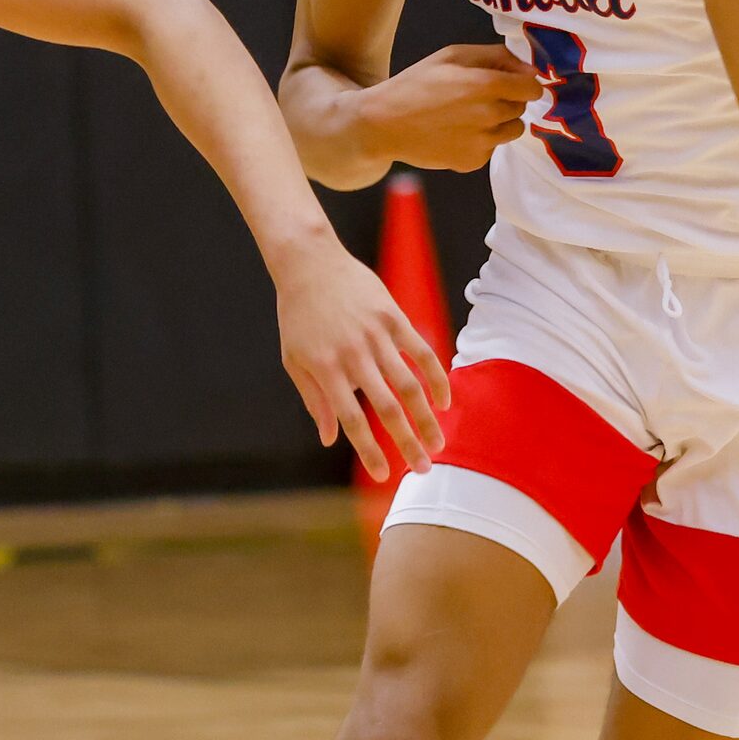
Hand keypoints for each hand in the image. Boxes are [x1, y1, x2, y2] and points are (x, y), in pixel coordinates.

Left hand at [270, 238, 449, 481]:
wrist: (308, 263)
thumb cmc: (298, 315)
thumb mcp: (294, 359)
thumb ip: (314, 400)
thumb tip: (330, 439)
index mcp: (325, 369)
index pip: (351, 419)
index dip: (369, 450)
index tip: (384, 477)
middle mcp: (352, 355)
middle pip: (386, 407)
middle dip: (407, 442)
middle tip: (424, 468)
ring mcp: (375, 335)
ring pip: (408, 384)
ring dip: (426, 417)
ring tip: (439, 442)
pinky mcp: (393, 316)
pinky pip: (420, 351)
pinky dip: (435, 377)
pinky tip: (444, 400)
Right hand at [359, 44, 542, 173]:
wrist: (383, 124)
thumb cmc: (416, 84)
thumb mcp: (452, 56)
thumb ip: (495, 56)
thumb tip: (529, 69)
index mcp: (487, 85)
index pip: (532, 88)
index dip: (523, 84)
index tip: (510, 83)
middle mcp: (490, 116)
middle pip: (521, 108)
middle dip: (507, 101)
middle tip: (477, 98)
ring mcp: (483, 143)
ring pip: (512, 130)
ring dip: (499, 123)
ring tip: (469, 117)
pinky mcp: (473, 162)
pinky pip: (492, 148)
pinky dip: (481, 141)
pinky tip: (456, 133)